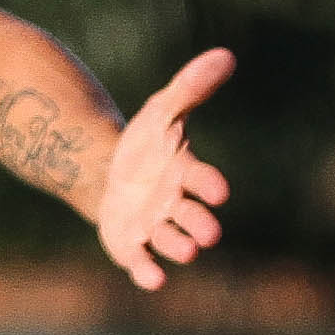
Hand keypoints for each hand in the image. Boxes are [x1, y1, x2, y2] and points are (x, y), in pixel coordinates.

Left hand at [97, 49, 235, 289]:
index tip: (218, 191)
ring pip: (169, 240)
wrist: (110, 172)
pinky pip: (141, 261)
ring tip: (186, 252)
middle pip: (191, 216)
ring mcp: (155, 227)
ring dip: (178, 247)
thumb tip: (225, 55)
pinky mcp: (132, 245)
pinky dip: (147, 271)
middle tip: (208, 234)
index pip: (201, 179)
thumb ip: (190, 88)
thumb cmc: (146, 143)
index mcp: (186, 173)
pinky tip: (152, 279)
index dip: (208, 184)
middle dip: (200, 225)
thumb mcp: (161, 110)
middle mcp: (175, 204)